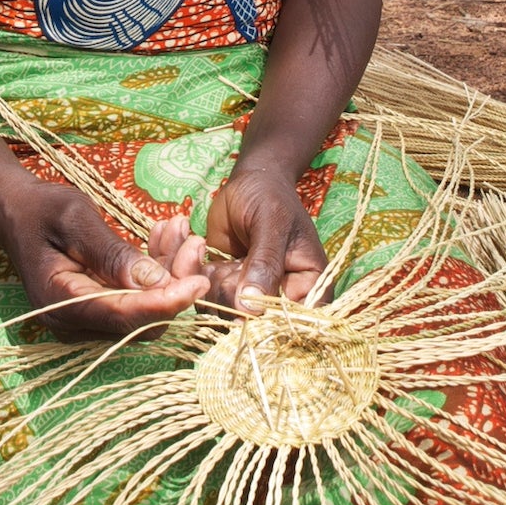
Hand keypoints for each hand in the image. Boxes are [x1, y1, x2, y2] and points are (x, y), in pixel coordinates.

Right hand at [0, 178, 208, 341]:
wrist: (16, 208)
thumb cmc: (41, 207)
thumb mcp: (75, 219)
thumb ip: (112, 253)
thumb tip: (157, 283)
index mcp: (60, 303)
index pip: (124, 317)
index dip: (166, 303)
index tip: (200, 281)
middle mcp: (74, 323)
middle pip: (141, 322)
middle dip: (174, 284)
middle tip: (192, 240)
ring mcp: (86, 320)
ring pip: (145, 311)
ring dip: (170, 273)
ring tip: (180, 229)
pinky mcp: (98, 308)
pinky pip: (138, 299)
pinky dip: (156, 271)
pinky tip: (164, 237)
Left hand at [203, 163, 329, 315]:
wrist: (250, 181)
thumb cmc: (270, 197)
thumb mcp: (272, 223)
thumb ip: (265, 264)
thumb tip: (252, 309)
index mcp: (310, 286)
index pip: (293, 322)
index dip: (266, 320)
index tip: (243, 296)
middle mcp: (281, 297)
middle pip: (253, 323)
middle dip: (231, 294)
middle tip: (229, 262)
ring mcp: (250, 295)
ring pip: (224, 312)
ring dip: (211, 282)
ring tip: (214, 250)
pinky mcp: (225, 287)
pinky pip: (204, 296)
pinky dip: (195, 273)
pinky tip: (197, 245)